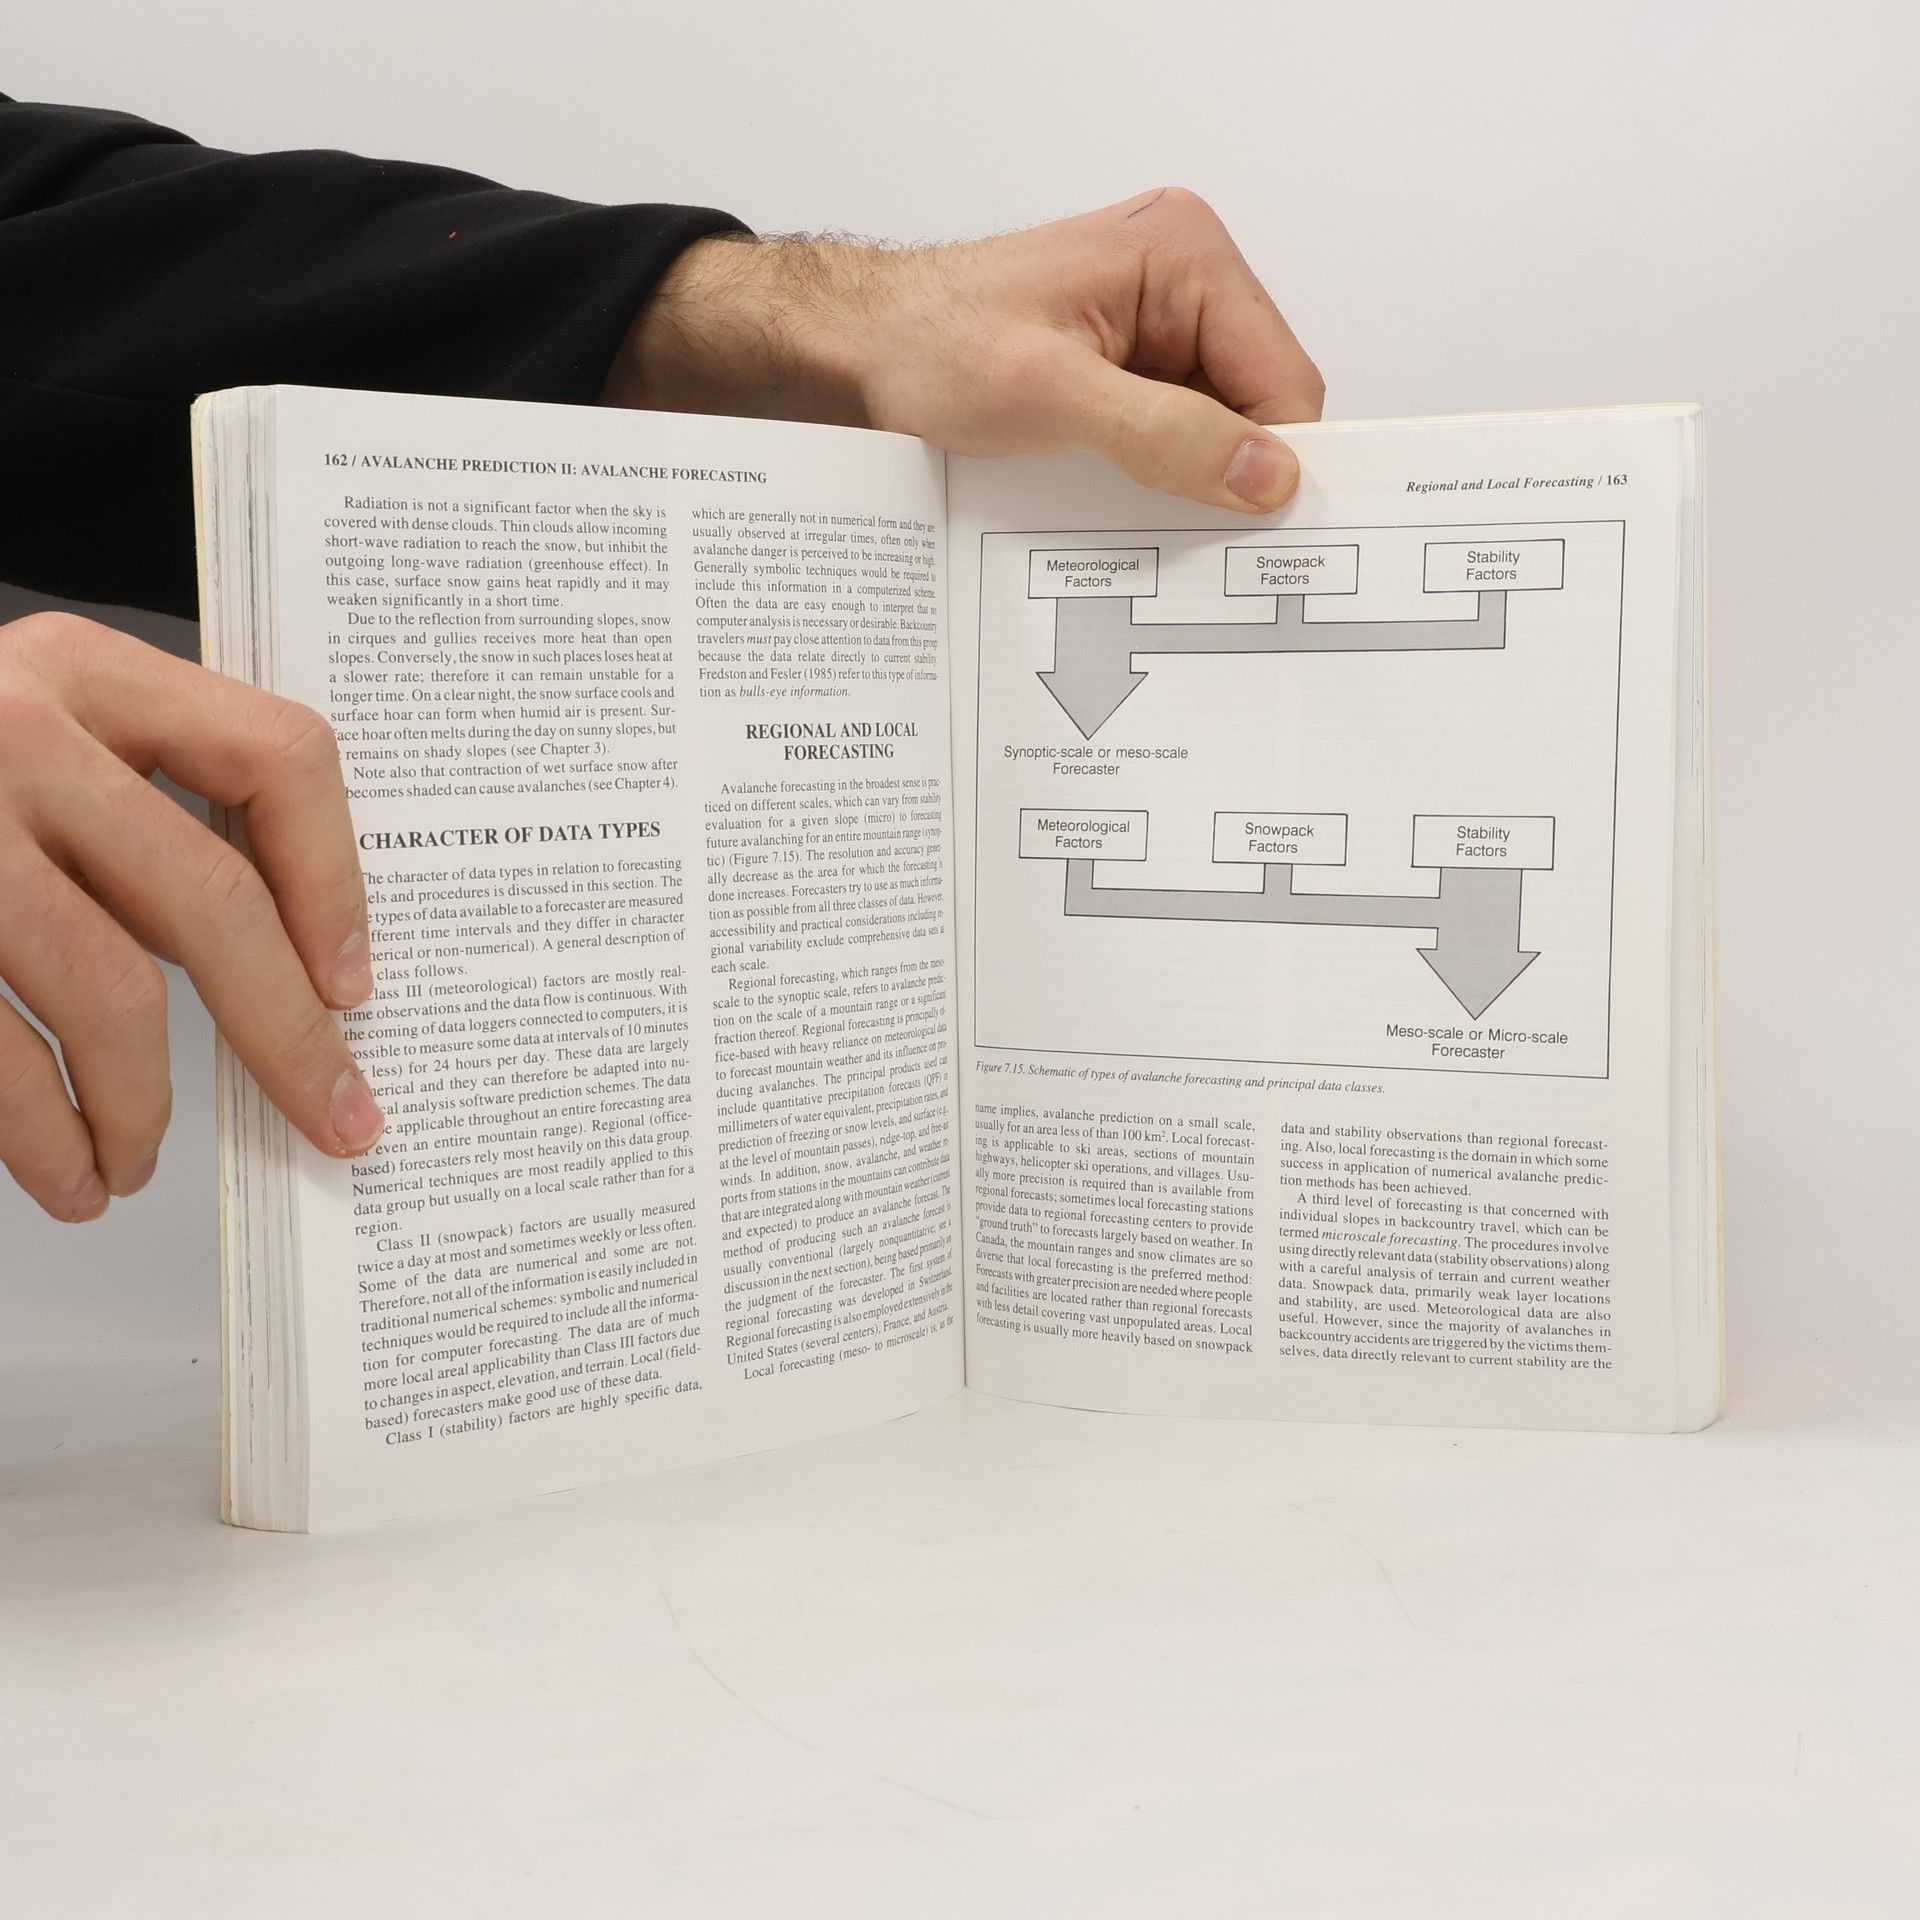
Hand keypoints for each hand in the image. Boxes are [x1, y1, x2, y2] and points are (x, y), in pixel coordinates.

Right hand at [0, 613, 382, 1221]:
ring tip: (135, 1162)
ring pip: (108, 994)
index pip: (279, 757)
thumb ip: (138, 807)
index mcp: (82, 671)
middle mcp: (16, 731)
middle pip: (212, 902)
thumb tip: (278, 966)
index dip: (336, 882)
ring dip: (142, 1108)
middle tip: (334, 1114)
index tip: (351, 982)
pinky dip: (45, 1137)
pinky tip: (66, 1171)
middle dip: (288, 1037)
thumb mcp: (30, 729)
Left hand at [606, 187, 1323, 511]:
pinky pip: (1176, 428)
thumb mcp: (1051, 395)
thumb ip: (1166, 434)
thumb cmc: (931, 345)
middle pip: (1258, 403)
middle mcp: (1184, 275)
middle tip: (1175, 522)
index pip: (1284, 376)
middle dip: (1224, 467)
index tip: (1251, 529)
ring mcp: (1158, 318)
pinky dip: (1155, 469)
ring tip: (1120, 493)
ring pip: (1219, 424)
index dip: (1272, 459)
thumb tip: (1266, 473)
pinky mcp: (1130, 359)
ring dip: (1183, 472)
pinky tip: (1110, 485)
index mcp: (1184, 253)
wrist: (861, 347)